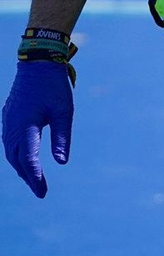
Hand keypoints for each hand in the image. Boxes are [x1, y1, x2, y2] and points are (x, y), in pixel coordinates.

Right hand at [2, 61, 74, 197]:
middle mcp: (12, 127)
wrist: (37, 64)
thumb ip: (62, 137)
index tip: (42, 192)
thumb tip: (61, 162)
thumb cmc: (54, 87)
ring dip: (21, 167)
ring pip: (11, 152)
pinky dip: (16, 155)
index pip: (28, 159)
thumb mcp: (64, 112)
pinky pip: (9, 143)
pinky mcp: (8, 118)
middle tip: (40, 191)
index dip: (35, 177)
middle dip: (28, 176)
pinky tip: (24, 160)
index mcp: (26, 126)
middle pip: (16, 159)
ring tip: (34, 180)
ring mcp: (7, 122)